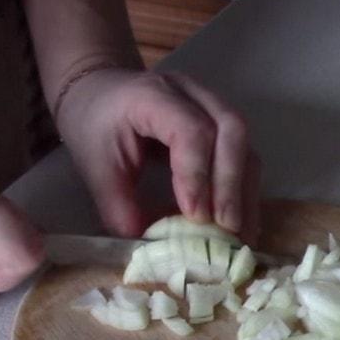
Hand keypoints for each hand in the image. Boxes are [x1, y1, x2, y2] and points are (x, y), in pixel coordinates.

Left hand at [55, 69, 260, 242]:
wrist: (99, 92)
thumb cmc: (94, 125)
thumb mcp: (96, 166)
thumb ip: (119, 206)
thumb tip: (148, 248)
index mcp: (153, 96)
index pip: (191, 131)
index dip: (197, 175)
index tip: (194, 216)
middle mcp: (191, 94)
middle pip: (231, 130)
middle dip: (231, 184)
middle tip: (225, 228)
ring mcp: (211, 105)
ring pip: (244, 143)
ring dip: (244, 191)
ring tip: (239, 234)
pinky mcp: (220, 124)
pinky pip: (244, 154)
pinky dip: (243, 189)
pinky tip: (239, 221)